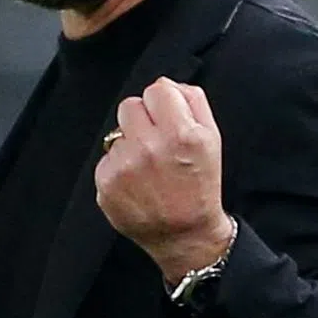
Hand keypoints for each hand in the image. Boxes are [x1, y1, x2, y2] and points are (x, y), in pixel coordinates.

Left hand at [94, 77, 230, 282]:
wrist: (185, 234)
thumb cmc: (200, 185)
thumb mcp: (212, 139)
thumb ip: (193, 101)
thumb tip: (167, 83)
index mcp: (181, 133)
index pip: (156, 89)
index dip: (162, 103)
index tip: (167, 119)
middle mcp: (150, 148)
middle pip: (129, 105)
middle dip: (141, 119)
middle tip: (155, 142)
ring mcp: (125, 167)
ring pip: (116, 133)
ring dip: (129, 144)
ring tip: (147, 167)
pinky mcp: (106, 184)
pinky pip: (106, 159)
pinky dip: (117, 168)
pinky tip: (135, 183)